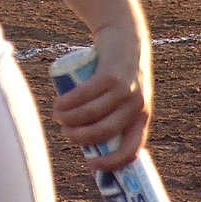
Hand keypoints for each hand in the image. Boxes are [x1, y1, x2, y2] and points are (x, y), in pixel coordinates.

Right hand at [52, 28, 152, 171]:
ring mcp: (125, 90)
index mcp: (143, 117)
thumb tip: (91, 141)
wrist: (125, 36)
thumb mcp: (125, 96)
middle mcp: (137, 106)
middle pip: (105, 131)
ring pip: (92, 113)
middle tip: (65, 133)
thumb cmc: (119, 73)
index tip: (91, 165)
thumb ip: (115, 114)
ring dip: (70, 118)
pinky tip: (59, 104)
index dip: (112, 162)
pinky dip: (69, 102)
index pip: (132, 149)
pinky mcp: (111, 74)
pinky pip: (86, 93)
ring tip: (57, 116)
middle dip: (80, 137)